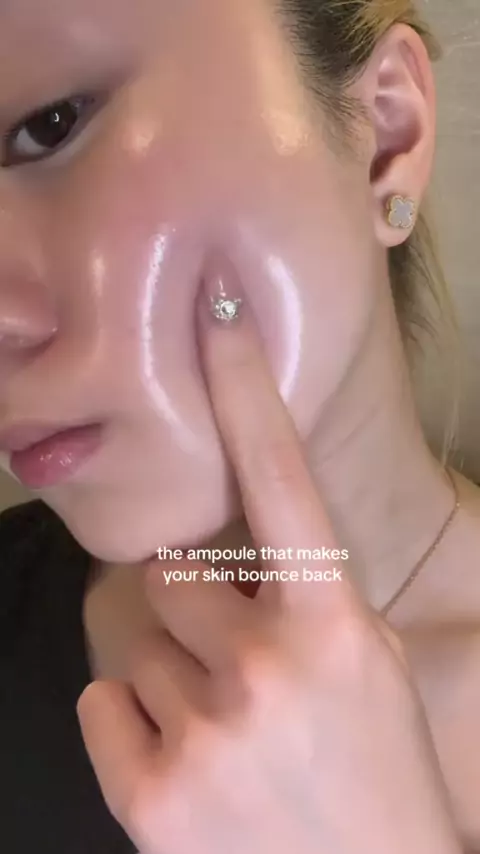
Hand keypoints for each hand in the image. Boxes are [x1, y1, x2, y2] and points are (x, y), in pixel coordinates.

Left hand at [78, 278, 461, 853]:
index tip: (218, 309)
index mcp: (333, 622)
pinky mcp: (151, 794)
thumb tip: (237, 557)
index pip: (281, 476)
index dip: (246, 385)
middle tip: (239, 665)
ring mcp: (206, 732)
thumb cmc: (380, 771)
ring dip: (172, 672)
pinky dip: (134, 724)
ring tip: (227, 728)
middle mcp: (267, 664)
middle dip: (196, 608)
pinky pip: (104, 702)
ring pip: (136, 640)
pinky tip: (191, 765)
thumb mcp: (369, 664)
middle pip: (170, 574)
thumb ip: (304, 599)